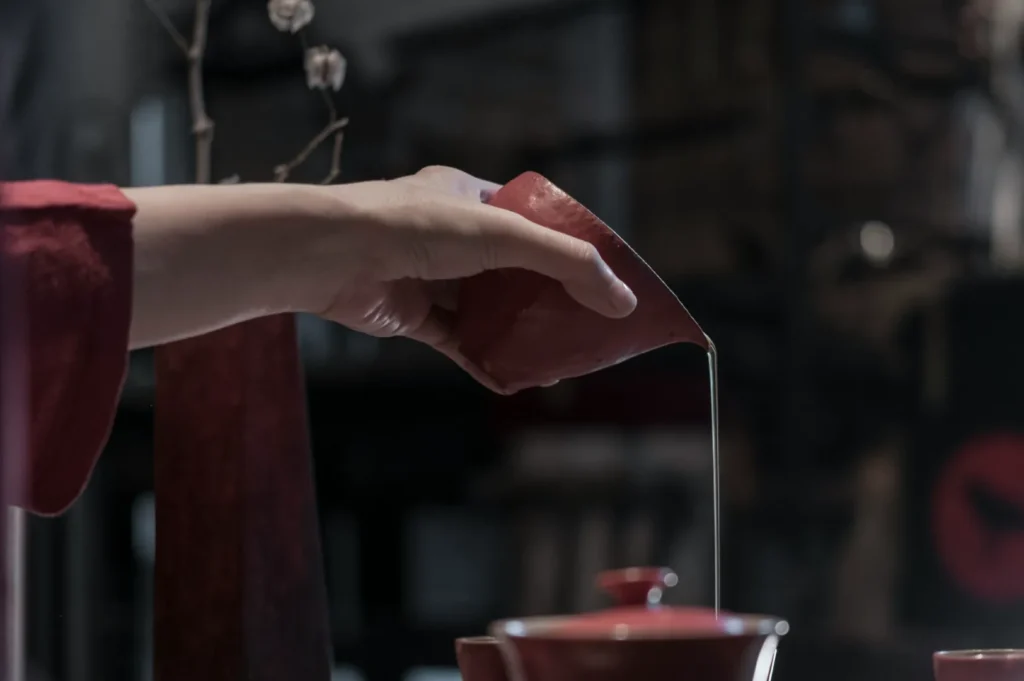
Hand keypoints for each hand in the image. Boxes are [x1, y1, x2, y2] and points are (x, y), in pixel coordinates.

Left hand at [318, 166, 636, 390]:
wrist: (331, 255)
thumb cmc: (412, 226)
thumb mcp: (502, 234)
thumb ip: (565, 263)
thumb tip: (621, 301)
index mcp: (469, 198)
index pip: (531, 220)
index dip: (566, 245)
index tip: (600, 274)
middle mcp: (451, 235)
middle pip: (513, 270)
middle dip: (548, 297)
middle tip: (586, 323)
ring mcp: (432, 277)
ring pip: (487, 309)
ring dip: (519, 333)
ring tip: (560, 357)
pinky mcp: (413, 316)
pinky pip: (459, 342)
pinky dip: (486, 361)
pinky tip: (514, 380)